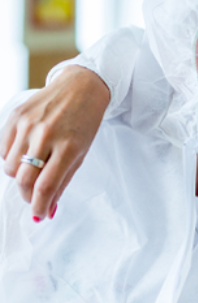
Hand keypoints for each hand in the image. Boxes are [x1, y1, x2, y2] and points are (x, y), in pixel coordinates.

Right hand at [0, 66, 109, 220]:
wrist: (82, 87)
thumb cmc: (85, 122)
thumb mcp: (82, 152)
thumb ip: (63, 181)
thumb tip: (48, 209)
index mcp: (69, 146)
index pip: (46, 186)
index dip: (39, 206)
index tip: (38, 215)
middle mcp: (46, 135)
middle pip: (24, 180)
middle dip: (27, 195)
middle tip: (35, 197)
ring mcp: (28, 124)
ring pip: (10, 167)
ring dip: (20, 175)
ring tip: (34, 167)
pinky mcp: (15, 115)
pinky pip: (3, 149)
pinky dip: (12, 157)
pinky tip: (26, 151)